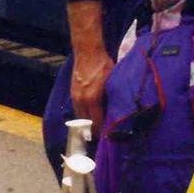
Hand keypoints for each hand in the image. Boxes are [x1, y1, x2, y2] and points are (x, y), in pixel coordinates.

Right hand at [67, 0, 111, 136]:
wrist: (87, 52)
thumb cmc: (104, 66)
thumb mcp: (114, 82)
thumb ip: (115, 98)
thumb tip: (121, 113)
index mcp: (93, 99)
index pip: (96, 123)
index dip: (102, 133)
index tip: (109, 140)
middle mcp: (81, 100)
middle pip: (86, 124)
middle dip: (94, 132)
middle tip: (104, 139)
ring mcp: (74, 97)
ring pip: (80, 118)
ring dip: (88, 126)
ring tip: (97, 132)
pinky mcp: (72, 94)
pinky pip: (78, 111)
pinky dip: (84, 116)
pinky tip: (91, 119)